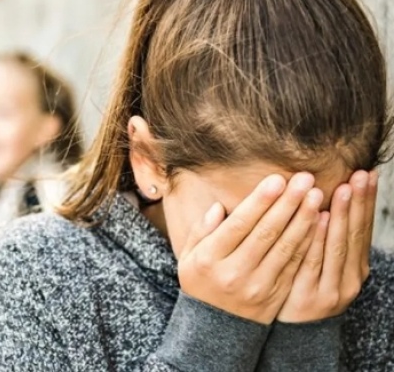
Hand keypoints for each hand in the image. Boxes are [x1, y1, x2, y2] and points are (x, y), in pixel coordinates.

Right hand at [178, 173, 321, 323]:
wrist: (216, 328)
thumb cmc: (202, 282)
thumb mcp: (189, 256)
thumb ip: (201, 230)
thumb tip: (220, 207)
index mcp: (210, 259)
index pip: (239, 225)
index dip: (260, 201)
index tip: (277, 179)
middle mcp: (234, 272)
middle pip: (266, 233)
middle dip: (287, 203)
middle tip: (304, 179)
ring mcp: (258, 285)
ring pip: (285, 248)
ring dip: (303, 219)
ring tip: (315, 195)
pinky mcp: (276, 294)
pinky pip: (295, 265)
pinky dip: (308, 242)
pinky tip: (317, 223)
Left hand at [276, 170, 376, 321]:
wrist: (292, 335)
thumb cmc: (302, 289)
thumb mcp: (320, 264)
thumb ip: (323, 236)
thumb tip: (321, 200)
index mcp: (354, 267)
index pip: (362, 228)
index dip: (365, 202)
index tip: (367, 173)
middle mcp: (349, 277)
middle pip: (355, 234)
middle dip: (358, 203)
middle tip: (360, 175)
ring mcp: (332, 288)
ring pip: (338, 246)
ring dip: (342, 216)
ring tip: (344, 189)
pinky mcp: (311, 297)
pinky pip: (314, 261)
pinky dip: (319, 239)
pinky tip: (321, 218)